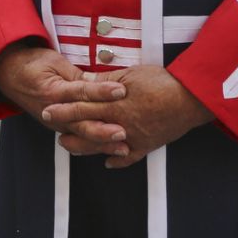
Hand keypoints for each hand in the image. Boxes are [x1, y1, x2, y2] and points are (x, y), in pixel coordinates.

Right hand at [0, 43, 128, 155]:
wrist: (9, 73)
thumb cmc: (33, 64)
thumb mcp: (55, 61)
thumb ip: (77, 74)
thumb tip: (100, 81)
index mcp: (53, 91)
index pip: (81, 92)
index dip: (102, 92)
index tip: (121, 91)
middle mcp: (53, 111)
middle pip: (81, 122)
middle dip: (103, 130)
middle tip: (123, 132)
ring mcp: (55, 122)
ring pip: (81, 135)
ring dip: (102, 144)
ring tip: (122, 149)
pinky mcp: (58, 126)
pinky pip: (78, 138)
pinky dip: (94, 146)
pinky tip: (110, 152)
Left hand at [42, 65, 213, 168]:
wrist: (190, 100)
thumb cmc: (163, 83)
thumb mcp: (132, 74)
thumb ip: (107, 80)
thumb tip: (87, 82)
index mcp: (114, 104)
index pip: (82, 105)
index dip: (63, 106)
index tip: (47, 106)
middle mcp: (119, 124)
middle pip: (86, 125)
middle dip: (65, 125)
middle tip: (49, 123)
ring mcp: (132, 138)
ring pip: (101, 146)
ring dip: (83, 146)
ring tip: (68, 145)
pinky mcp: (146, 146)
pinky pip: (128, 158)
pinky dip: (117, 161)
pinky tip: (107, 163)